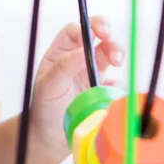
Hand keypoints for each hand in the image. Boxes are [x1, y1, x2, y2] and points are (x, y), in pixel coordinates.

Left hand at [28, 17, 123, 163]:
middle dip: (109, 39)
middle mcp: (78, 58)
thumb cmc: (45, 108)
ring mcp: (92, 72)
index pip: (76, 30)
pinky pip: (117, 80)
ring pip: (110, 54)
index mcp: (61, 52)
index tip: (99, 34)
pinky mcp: (103, 89)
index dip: (89, 27)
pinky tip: (111, 90)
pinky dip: (119, 82)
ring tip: (118, 62)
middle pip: (98, 38)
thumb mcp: (49, 86)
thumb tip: (82, 51)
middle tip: (115, 52)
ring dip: (117, 54)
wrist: (51, 136)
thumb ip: (64, 67)